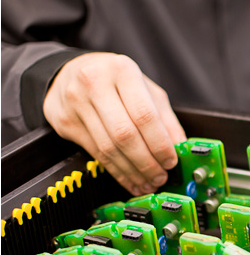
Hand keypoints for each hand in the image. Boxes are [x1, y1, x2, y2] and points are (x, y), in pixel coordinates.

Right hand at [43, 52, 186, 195]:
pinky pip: (95, 154)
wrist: (71, 71)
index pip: (144, 115)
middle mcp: (94, 83)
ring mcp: (75, 103)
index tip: (171, 161)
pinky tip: (130, 180)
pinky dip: (116, 172)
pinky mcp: (65, 122)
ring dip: (132, 172)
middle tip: (160, 177)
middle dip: (146, 163)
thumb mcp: (147, 90)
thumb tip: (181, 148)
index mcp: (122, 71)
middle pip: (125, 134)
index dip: (160, 144)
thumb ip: (165, 118)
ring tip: (148, 183)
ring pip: (108, 148)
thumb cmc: (116, 80)